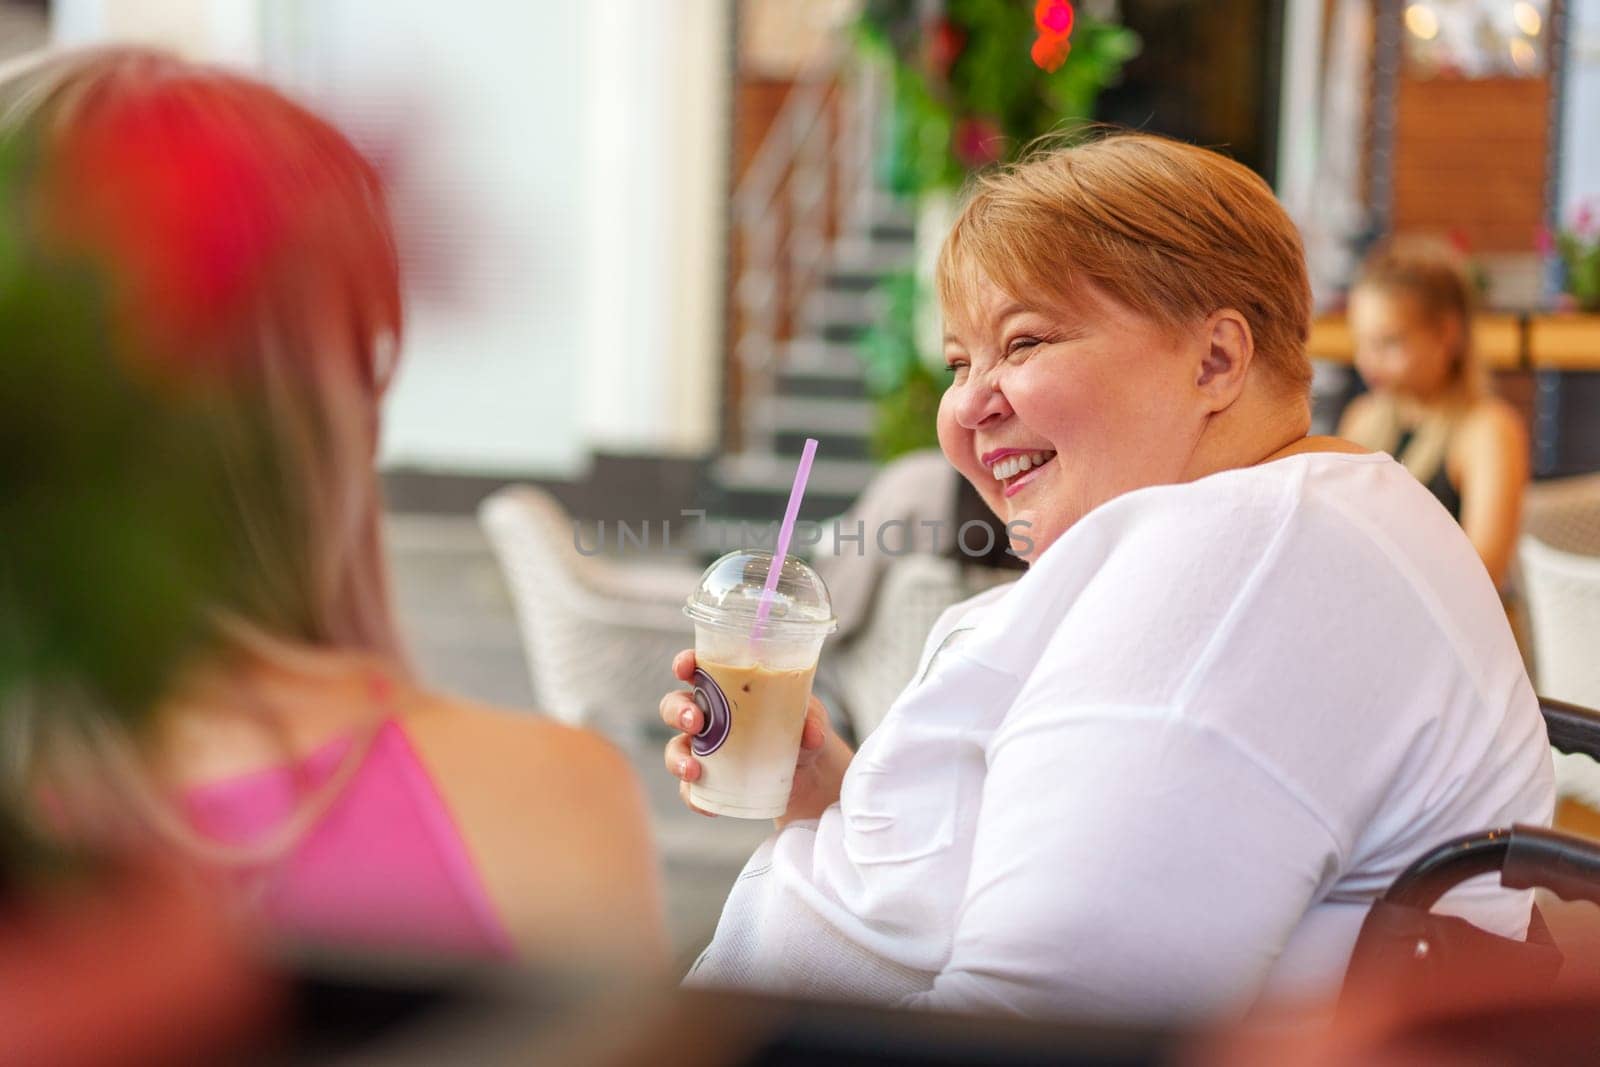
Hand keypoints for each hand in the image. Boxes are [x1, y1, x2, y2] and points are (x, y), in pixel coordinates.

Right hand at [660, 649, 851, 826]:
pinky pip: (690, 790)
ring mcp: (704, 750)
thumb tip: (811, 735)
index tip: (686, 668)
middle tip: (695, 721)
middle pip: (674, 707)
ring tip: (693, 770)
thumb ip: (812, 721)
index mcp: (726, 688)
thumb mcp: (810, 718)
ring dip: (676, 759)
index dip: (684, 664)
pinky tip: (707, 806)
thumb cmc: (799, 728)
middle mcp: (708, 716)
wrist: (808, 771)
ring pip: (675, 749)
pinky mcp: (709, 781)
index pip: (696, 669)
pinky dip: (693, 797)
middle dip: (677, 712)